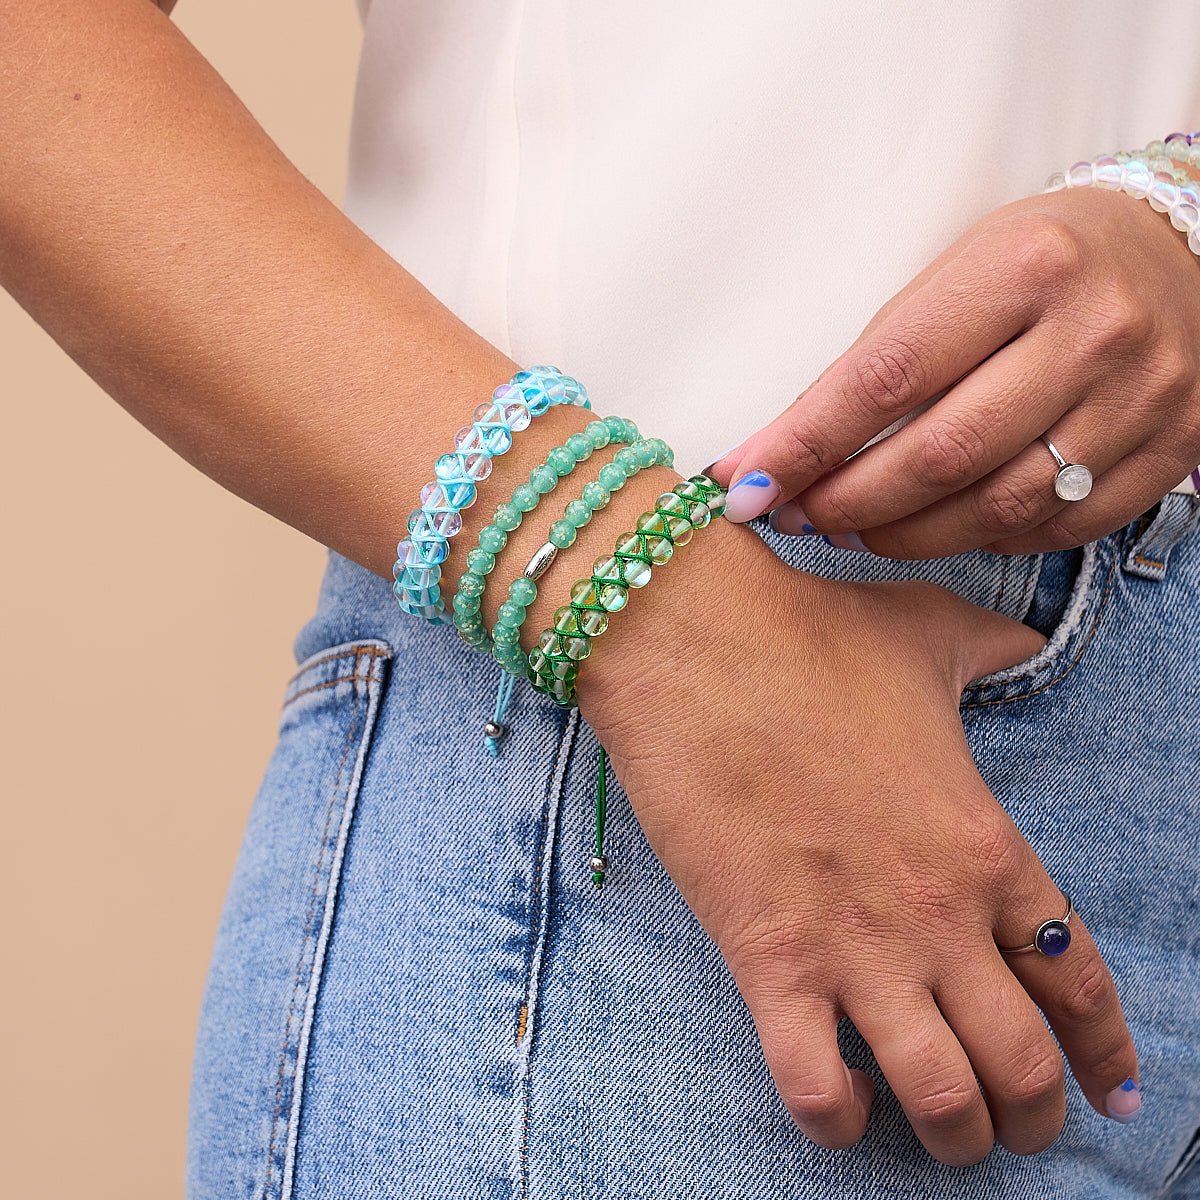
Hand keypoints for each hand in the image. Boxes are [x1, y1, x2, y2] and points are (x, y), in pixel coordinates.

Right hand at [579, 529, 1138, 1163]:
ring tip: (943, 1135)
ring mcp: (855, 945)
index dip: (1104, 1051)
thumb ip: (994, 647)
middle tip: (1018, 1128)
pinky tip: (839, 1103)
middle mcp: (939, 915)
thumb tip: (1028, 637)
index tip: (1109, 1089)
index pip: (1076, 978)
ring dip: (954, 1137)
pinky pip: (816, 1087)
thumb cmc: (811, 635)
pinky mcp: (767, 959)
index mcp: (986, 845)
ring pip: (941, 1099)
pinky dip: (837, 1119)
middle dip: (1034, 1118)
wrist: (695, 643)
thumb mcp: (928, 632)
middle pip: (1022, 1065)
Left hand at [710, 184, 1199, 556]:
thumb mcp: (951, 277)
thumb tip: (769, 456)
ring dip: (905, 535)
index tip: (748, 484)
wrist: (1184, 253)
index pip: (887, 378)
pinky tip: (942, 526)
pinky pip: (1056, 527)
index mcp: (1023, 267)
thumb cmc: (1038, 263)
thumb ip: (868, 368)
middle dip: (847, 501)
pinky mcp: (1172, 449)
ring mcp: (1142, 397)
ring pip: (996, 507)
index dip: (806, 444)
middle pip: (940, 456)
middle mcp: (1093, 332)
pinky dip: (983, 539)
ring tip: (855, 527)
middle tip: (799, 513)